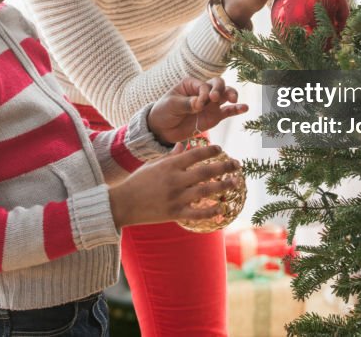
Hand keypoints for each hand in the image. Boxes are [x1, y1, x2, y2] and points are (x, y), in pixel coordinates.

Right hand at [108, 142, 242, 228]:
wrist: (123, 204)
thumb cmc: (138, 182)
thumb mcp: (153, 165)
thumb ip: (170, 156)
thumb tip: (183, 146)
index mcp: (169, 165)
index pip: (195, 154)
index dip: (211, 151)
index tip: (221, 149)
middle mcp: (175, 180)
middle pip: (206, 172)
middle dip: (225, 167)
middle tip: (237, 164)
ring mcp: (176, 197)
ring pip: (206, 191)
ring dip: (224, 186)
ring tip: (235, 182)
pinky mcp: (175, 213)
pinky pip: (198, 213)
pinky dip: (212, 211)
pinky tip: (223, 208)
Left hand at [147, 77, 247, 144]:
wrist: (162, 129)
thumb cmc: (164, 111)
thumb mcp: (171, 105)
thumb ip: (186, 104)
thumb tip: (200, 104)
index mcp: (191, 84)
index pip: (204, 86)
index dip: (204, 93)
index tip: (197, 104)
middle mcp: (203, 91)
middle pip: (218, 84)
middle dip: (219, 89)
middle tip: (214, 98)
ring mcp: (211, 104)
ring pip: (226, 95)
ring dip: (231, 95)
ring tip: (234, 100)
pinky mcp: (214, 116)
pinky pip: (228, 111)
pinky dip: (237, 109)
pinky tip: (245, 108)